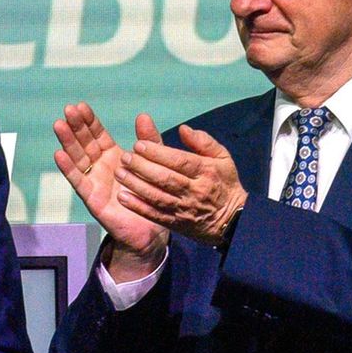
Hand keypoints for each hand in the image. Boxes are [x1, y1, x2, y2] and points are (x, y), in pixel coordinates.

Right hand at [53, 103, 168, 279]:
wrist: (151, 230)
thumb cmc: (152, 197)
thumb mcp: (154, 164)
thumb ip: (149, 142)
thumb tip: (143, 115)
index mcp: (114, 157)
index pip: (98, 135)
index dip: (89, 121)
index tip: (80, 106)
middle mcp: (101, 168)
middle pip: (84, 143)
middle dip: (76, 127)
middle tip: (68, 110)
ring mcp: (94, 182)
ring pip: (78, 159)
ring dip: (67, 142)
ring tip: (59, 125)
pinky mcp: (92, 199)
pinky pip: (78, 182)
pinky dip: (68, 169)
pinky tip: (59, 155)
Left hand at [115, 123, 247, 245]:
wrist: (232, 221)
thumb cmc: (224, 183)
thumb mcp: (222, 158)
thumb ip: (203, 142)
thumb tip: (184, 129)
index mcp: (206, 172)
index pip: (180, 161)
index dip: (158, 153)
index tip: (139, 145)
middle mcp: (194, 190)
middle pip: (165, 178)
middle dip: (142, 167)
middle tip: (125, 157)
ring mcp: (184, 209)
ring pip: (157, 196)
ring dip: (135, 185)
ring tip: (119, 173)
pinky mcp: (176, 223)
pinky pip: (154, 214)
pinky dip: (138, 206)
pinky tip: (123, 197)